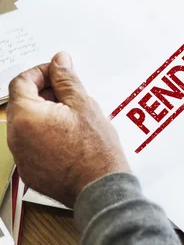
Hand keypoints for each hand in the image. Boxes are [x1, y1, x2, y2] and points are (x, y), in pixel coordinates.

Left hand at [7, 52, 129, 206]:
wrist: (100, 187)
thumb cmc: (95, 150)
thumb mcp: (84, 105)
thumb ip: (67, 79)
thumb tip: (59, 62)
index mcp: (27, 117)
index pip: (21, 82)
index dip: (41, 72)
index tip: (58, 73)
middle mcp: (16, 137)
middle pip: (22, 103)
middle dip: (45, 93)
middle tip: (71, 95)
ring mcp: (21, 156)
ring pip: (27, 124)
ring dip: (46, 113)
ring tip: (74, 117)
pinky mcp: (29, 170)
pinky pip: (32, 143)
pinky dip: (46, 134)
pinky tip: (70, 136)